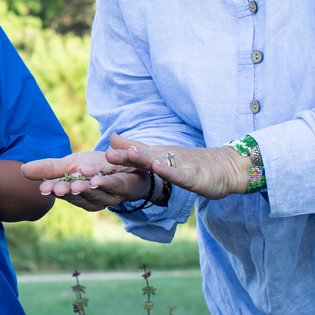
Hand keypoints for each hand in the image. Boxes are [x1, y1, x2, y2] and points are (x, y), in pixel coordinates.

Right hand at [22, 149, 149, 212]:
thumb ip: (49, 169)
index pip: (62, 193)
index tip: (43, 188)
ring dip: (86, 189)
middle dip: (68, 192)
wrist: (130, 165)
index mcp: (76, 194)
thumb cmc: (97, 167)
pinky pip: (113, 185)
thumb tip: (22, 170)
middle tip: (57, 188)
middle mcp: (92, 199)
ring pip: (95, 194)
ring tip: (76, 183)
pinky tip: (96, 178)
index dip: (53, 190)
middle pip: (78, 197)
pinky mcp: (123, 187)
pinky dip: (105, 182)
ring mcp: (108, 195)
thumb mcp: (70, 164)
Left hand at [106, 134, 247, 199]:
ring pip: (159, 162)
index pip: (130, 156)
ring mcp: (180, 165)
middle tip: (104, 156)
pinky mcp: (195, 176)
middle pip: (141, 156)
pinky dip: (170, 171)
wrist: (226, 167)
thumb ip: (136, 147)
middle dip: (121, 157)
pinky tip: (160, 168)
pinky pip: (180, 174)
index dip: (112, 158)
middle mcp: (164, 157)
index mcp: (154, 155)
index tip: (88, 163)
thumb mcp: (160, 155)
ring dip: (143, 159)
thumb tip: (112, 138)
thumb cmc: (190, 162)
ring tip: (128, 155)